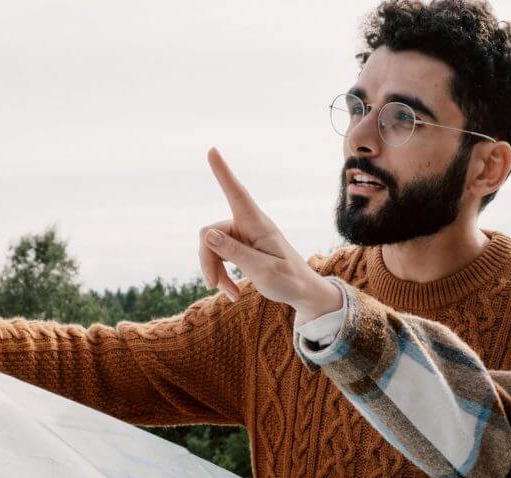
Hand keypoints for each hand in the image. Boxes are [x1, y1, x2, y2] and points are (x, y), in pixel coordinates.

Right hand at [199, 148, 341, 321]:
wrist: (303, 292)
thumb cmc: (290, 280)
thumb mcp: (264, 271)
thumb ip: (236, 253)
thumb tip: (207, 235)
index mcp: (258, 225)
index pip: (237, 194)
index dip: (223, 173)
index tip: (212, 150)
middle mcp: (247, 225)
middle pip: (210, 234)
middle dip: (208, 262)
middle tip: (215, 286)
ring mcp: (242, 236)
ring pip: (210, 247)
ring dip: (215, 272)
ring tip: (230, 293)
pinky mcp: (239, 247)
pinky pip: (217, 256)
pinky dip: (221, 275)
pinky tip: (231, 292)